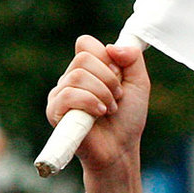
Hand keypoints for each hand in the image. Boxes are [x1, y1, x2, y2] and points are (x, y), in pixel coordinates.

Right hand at [46, 35, 150, 175]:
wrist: (120, 149)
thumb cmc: (127, 119)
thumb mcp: (139, 84)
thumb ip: (132, 59)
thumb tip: (112, 46)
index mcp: (87, 69)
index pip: (85, 44)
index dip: (105, 57)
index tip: (118, 76)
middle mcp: (70, 79)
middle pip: (83, 58)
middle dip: (108, 78)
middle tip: (117, 98)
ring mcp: (60, 94)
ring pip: (77, 76)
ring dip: (102, 93)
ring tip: (109, 109)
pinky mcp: (54, 111)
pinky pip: (68, 95)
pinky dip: (90, 102)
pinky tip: (99, 114)